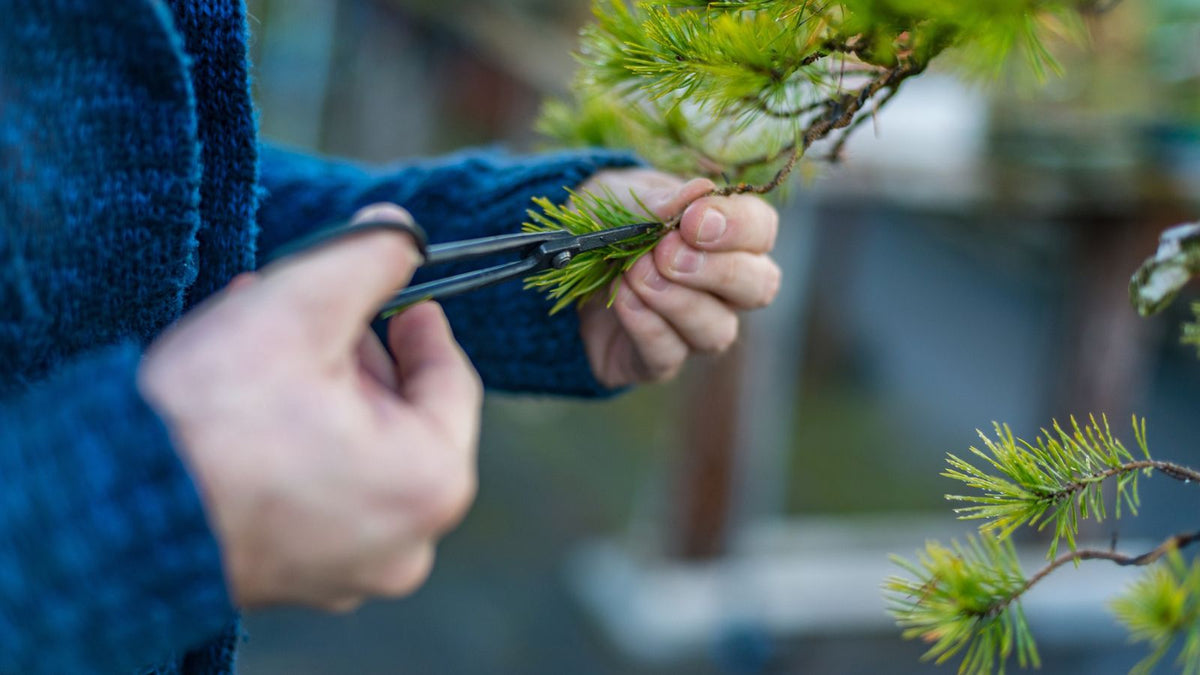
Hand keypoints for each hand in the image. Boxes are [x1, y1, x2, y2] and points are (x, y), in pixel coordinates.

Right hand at [139, 205, 481, 611]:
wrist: (105, 508)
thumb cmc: (212, 417)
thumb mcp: (301, 307)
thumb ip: (369, 257)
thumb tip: (403, 231)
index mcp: (429, 482)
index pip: (451, 383)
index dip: (424, 330)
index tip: (407, 302)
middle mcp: (407, 544)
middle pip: (406, 422)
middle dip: (365, 360)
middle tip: (329, 315)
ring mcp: (351, 572)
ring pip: (363, 458)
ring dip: (329, 396)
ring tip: (278, 348)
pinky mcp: (298, 581)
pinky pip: (323, 497)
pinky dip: (303, 447)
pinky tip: (257, 403)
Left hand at [577, 169, 781, 387]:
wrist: (562, 263)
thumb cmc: (606, 221)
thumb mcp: (619, 198)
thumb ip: (655, 200)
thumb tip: (698, 191)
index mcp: (727, 237)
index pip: (762, 231)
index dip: (737, 227)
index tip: (693, 220)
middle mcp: (724, 289)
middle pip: (759, 287)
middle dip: (717, 270)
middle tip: (667, 253)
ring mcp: (695, 330)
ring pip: (718, 331)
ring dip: (677, 301)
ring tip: (635, 275)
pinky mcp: (659, 360)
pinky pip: (669, 356)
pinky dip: (647, 326)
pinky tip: (622, 300)